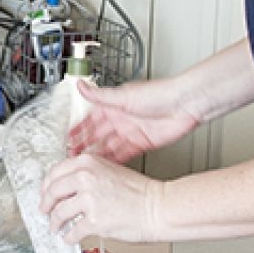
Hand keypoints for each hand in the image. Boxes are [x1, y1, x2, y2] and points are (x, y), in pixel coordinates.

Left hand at [39, 154, 163, 243]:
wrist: (158, 207)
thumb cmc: (140, 192)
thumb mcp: (110, 170)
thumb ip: (87, 174)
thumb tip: (67, 187)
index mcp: (88, 162)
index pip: (55, 172)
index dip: (46, 185)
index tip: (45, 193)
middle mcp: (85, 178)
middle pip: (52, 192)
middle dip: (45, 204)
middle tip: (44, 210)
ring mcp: (89, 200)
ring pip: (59, 213)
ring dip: (55, 223)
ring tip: (56, 227)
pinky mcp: (95, 221)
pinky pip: (73, 231)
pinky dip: (69, 237)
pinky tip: (70, 238)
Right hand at [67, 79, 202, 162]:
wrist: (184, 104)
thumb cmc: (159, 94)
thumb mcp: (124, 95)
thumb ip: (100, 95)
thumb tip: (80, 85)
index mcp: (114, 106)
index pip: (91, 119)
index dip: (79, 128)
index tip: (68, 137)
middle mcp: (121, 119)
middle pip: (98, 135)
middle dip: (85, 145)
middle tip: (73, 155)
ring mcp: (131, 132)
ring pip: (109, 146)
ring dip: (98, 155)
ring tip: (86, 165)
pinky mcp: (142, 143)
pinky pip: (124, 154)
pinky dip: (114, 161)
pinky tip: (106, 167)